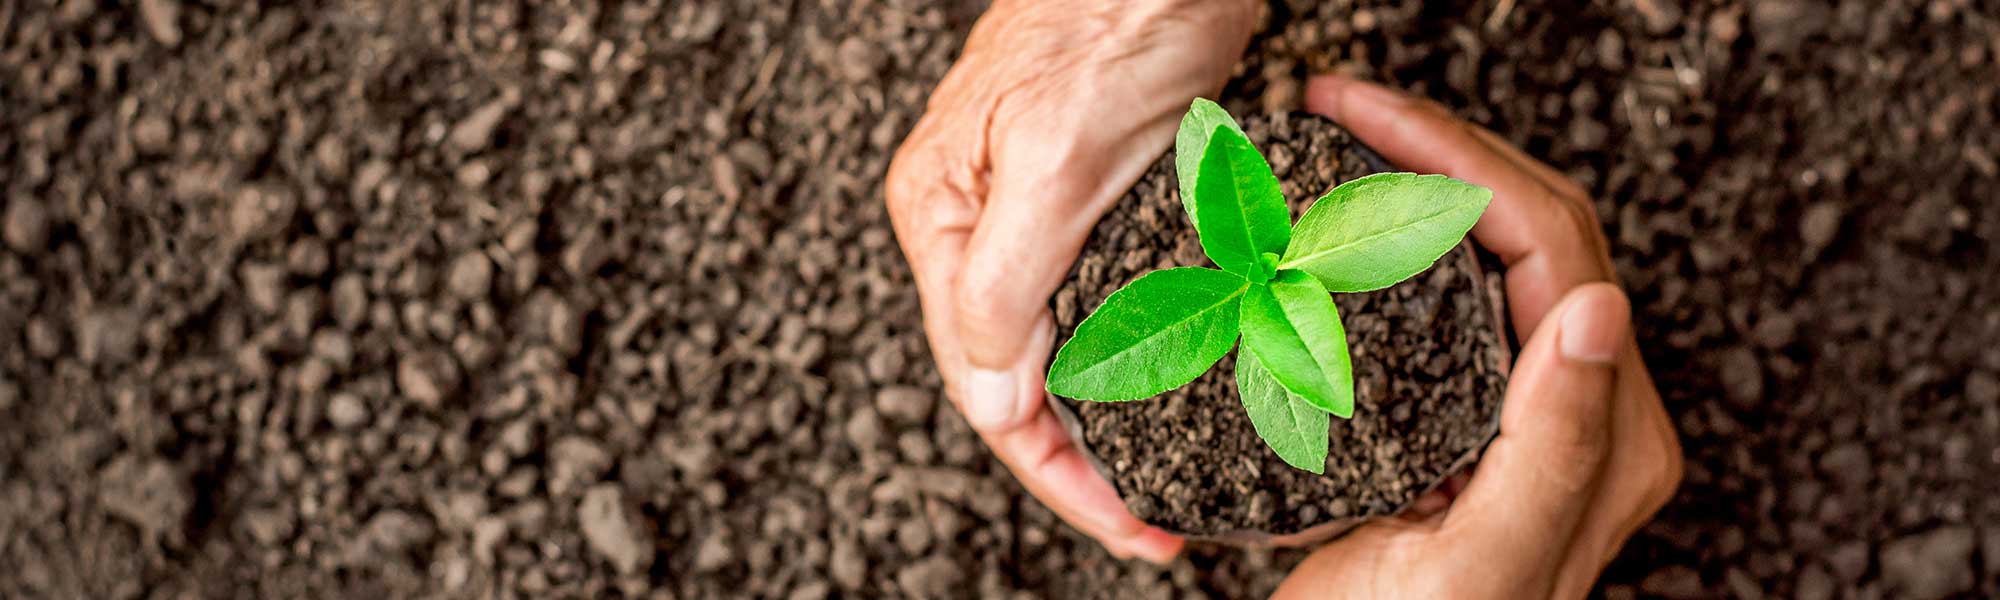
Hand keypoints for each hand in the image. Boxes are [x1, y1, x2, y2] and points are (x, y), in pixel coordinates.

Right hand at [885, 0, 1257, 561]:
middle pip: (1016, 379)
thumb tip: (987, 398)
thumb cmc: (1114, 15)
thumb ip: (1008, 281)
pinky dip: (1129, 356)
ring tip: (1164, 479)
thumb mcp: (1058, 157)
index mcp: (943, 219)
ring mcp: (1025, 210)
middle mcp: (973, 225)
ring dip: (1106, 419)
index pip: (985, 386)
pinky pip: (1096, 302)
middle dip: (1082, 464)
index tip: (1130, 526)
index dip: (1057, 473)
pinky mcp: (1083, 194)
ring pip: (1057, 348)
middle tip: (1154, 523)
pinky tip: (1169, 387)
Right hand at [1272, 75, 1682, 597]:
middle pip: (1528, 226)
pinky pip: (1451, 294)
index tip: (1358, 119)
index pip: (1550, 241)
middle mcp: (1580, 411)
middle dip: (1436, 148)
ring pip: (1491, 249)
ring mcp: (1525, 412)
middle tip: (1337, 107)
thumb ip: (1550, 447)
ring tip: (1338, 142)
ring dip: (1421, 181)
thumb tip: (1599, 307)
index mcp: (1603, 435)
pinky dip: (1395, 239)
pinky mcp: (1469, 420)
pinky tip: (1337, 227)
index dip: (1457, 161)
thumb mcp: (1482, 565)